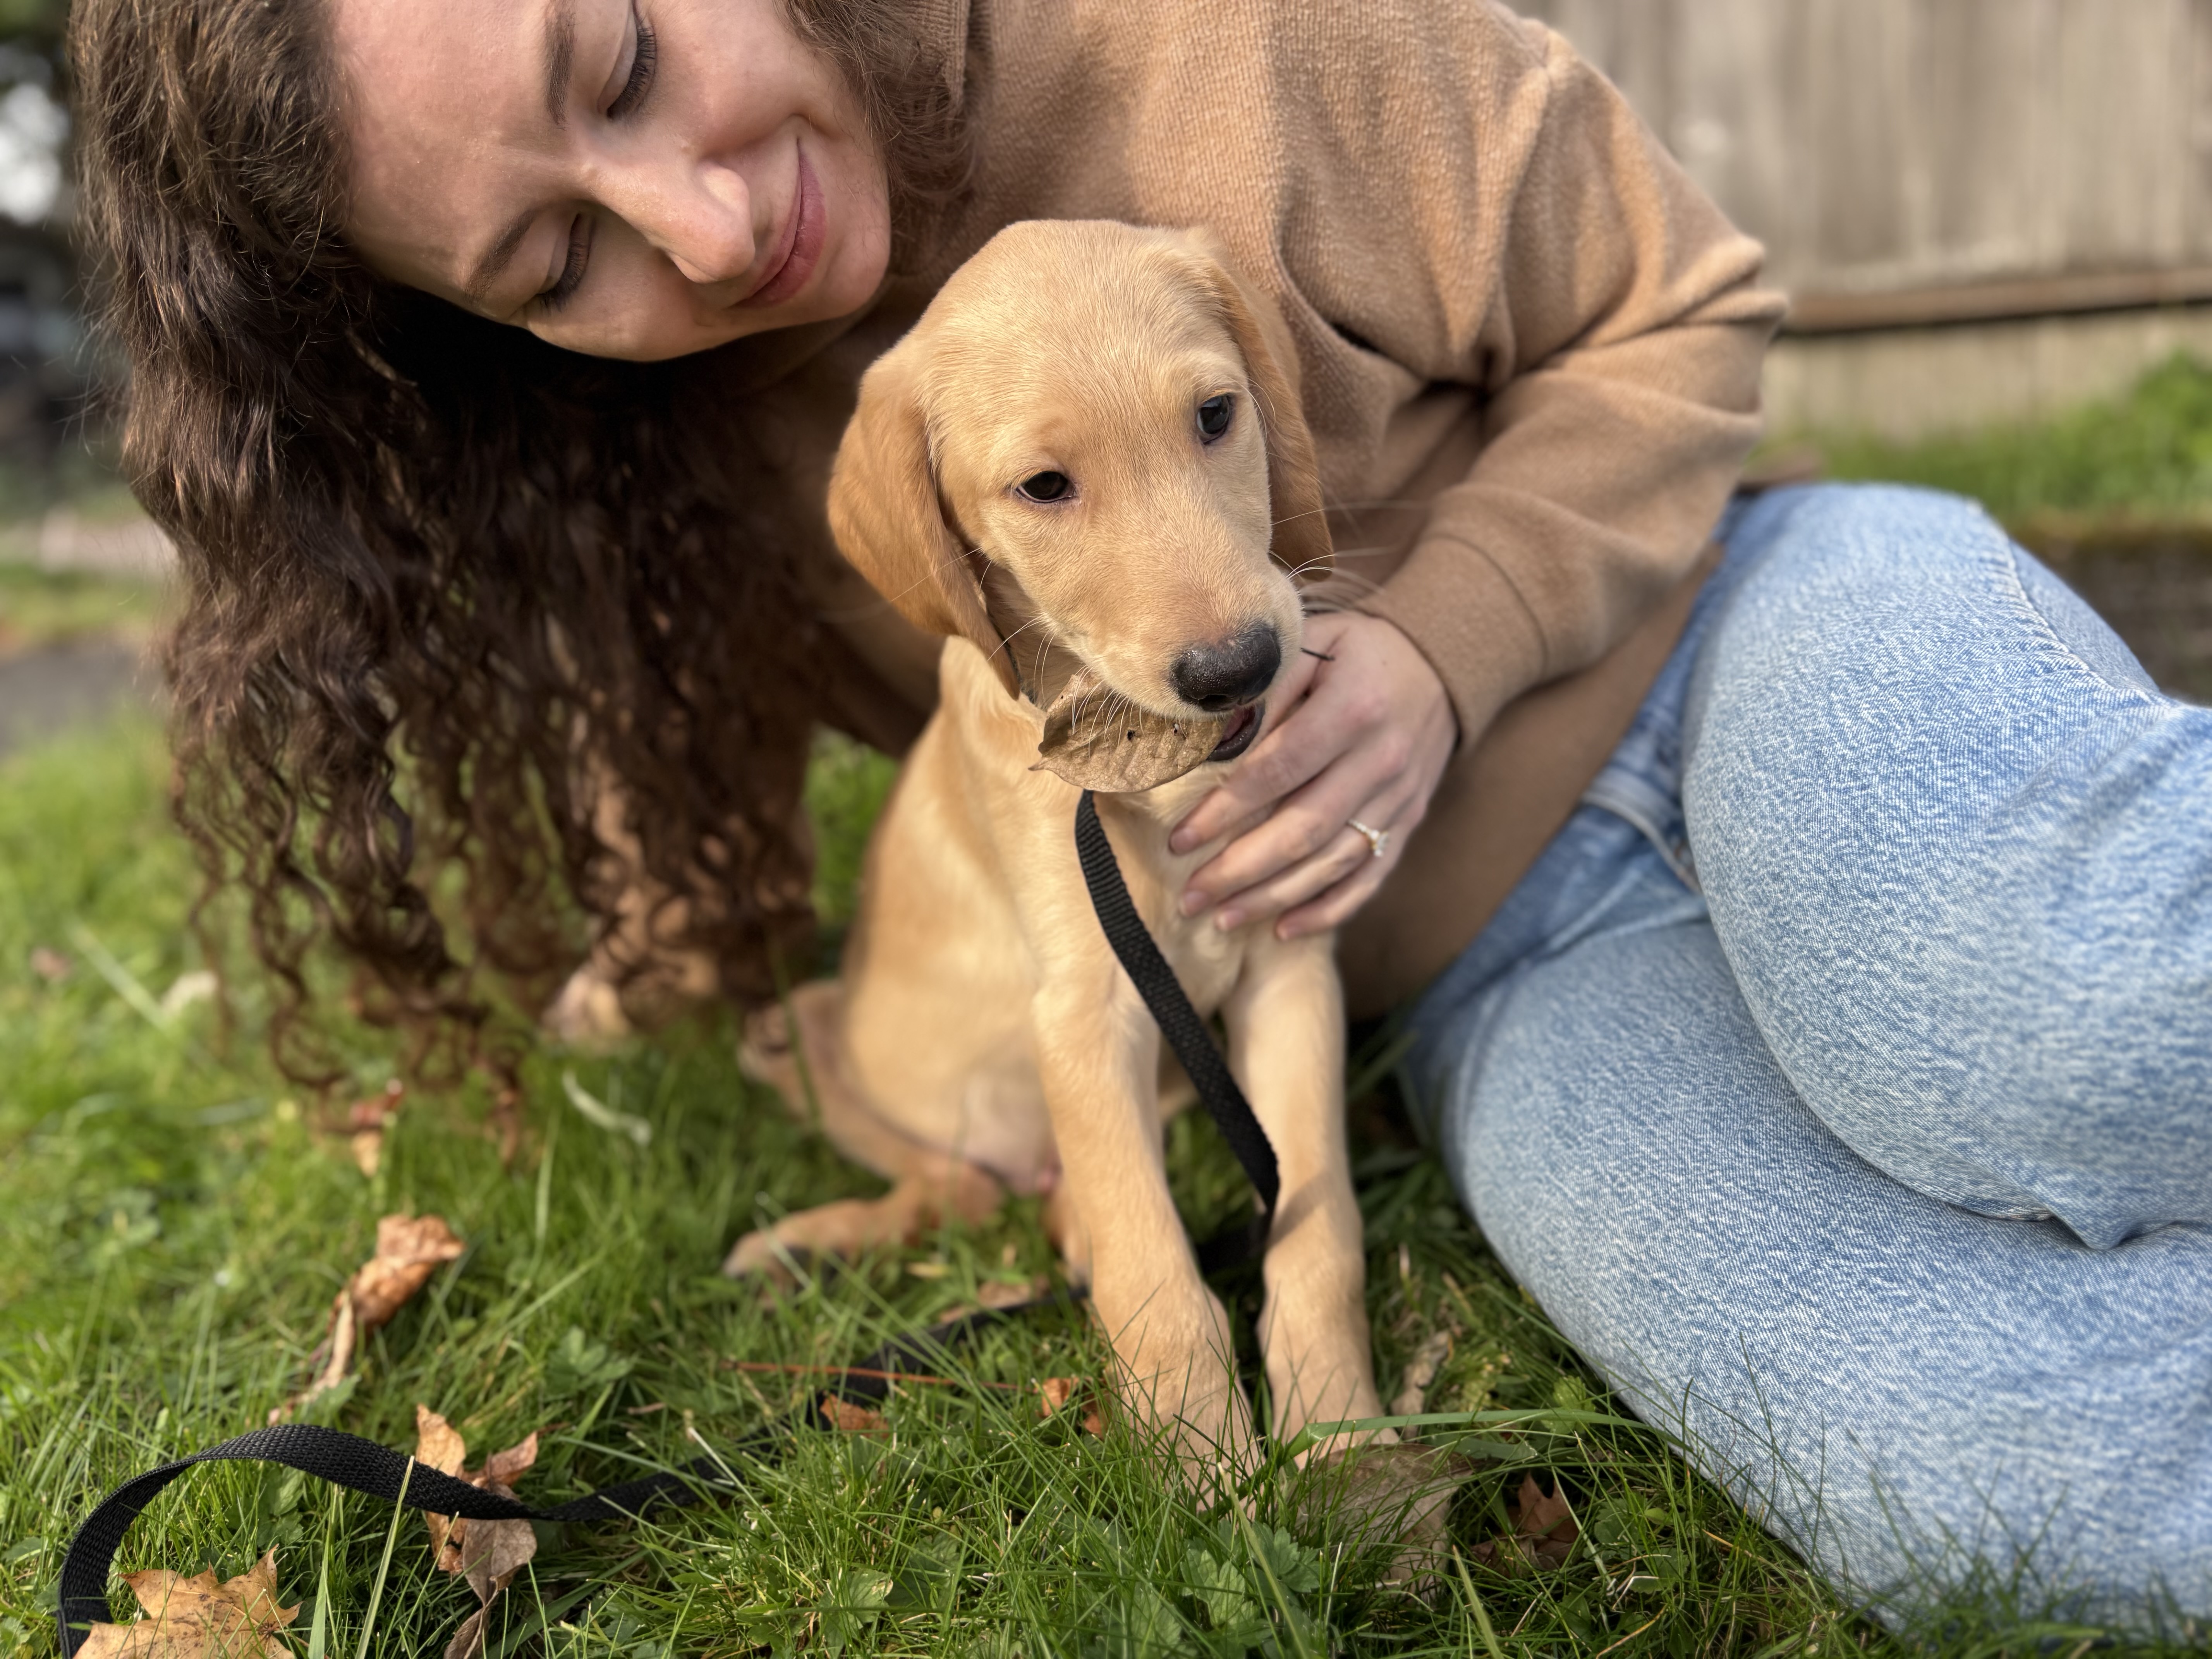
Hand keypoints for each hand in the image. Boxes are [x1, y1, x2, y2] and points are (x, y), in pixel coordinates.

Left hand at [1170, 612, 1456, 939]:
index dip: (1225, 811)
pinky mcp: (1409, 821)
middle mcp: (1381, 759)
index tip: (1180, 840)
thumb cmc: (1356, 653)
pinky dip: (1328, 908)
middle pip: (1303, 829)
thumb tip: (1208, 745)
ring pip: (1333, 862)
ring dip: (1273, 897)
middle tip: (1190, 896)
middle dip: (1239, 870)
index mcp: (1352, 708)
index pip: (1276, 771)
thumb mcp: (1310, 643)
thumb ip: (1263, 692)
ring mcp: (1399, 797)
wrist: (1441, 664)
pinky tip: (1285, 928)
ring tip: (1221, 918)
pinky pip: (1370, 877)